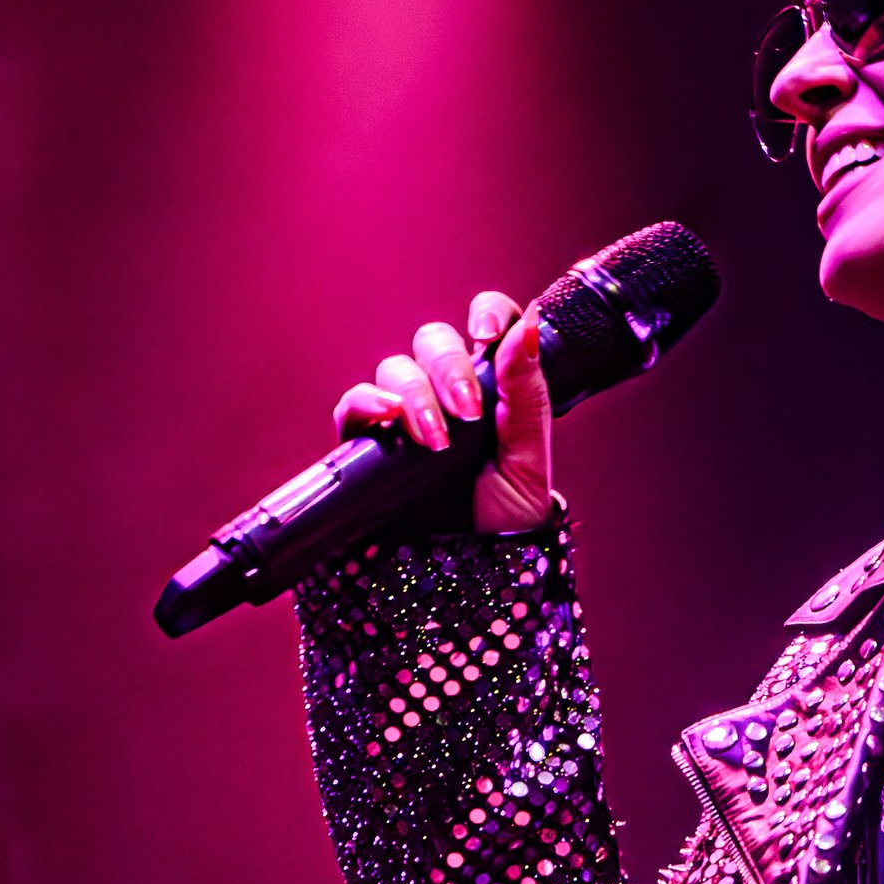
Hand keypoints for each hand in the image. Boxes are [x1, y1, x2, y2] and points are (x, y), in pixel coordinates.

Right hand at [334, 289, 555, 533]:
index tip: (487, 333)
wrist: (474, 571)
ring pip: (397, 368)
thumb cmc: (506, 515)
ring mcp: (404, 415)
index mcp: (491, 386)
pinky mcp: (368, 442)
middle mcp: (445, 392)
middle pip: (434, 340)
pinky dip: (367, 403)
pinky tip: (389, 419)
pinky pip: (355, 404)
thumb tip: (526, 328)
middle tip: (468, 411)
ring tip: (437, 441)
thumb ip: (526, 393)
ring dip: (416, 395)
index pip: (486, 324)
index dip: (487, 313)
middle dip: (449, 366)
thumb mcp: (528, 457)